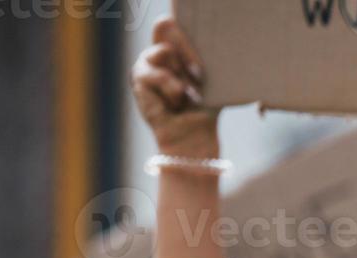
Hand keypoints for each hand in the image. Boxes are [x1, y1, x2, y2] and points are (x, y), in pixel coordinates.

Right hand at [131, 16, 218, 158]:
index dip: (181, 22)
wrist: (194, 136)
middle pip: (167, 25)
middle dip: (189, 50)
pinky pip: (158, 74)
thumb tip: (216, 38)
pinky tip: (176, 102)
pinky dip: (172, 89)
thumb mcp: (210, 78)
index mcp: (176, 47)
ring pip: (165, 50)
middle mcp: (159, 51)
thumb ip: (206, 57)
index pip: (172, 21)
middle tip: (200, 74)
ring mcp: (147, 62)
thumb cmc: (205, 108)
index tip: (198, 43)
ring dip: (182, 74)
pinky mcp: (139, 77)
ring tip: (189, 95)